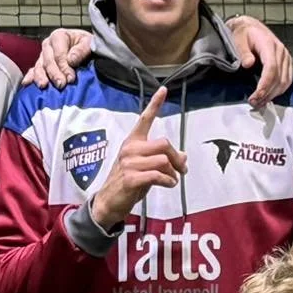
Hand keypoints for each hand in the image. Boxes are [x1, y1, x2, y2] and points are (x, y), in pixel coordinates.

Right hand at [26, 28, 94, 88]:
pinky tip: (26, 84)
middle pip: (48, 61)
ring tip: (44, 86)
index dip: (64, 66)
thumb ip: (81, 50)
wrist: (85, 49)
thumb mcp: (89, 43)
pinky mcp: (40, 65)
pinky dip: (30, 77)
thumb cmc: (87, 45)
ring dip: (41, 77)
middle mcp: (48, 45)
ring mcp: (42, 55)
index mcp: (59, 36)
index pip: (58, 53)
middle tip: (61, 85)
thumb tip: (71, 60)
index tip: (71, 78)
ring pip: (39, 67)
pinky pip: (33, 71)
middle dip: (54, 74)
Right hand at [89, 85, 187, 231]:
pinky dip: (168, 181)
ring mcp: (129, 163)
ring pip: (163, 160)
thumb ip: (162, 159)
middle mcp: (130, 149)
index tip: (163, 89)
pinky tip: (169, 184)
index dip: (155, 104)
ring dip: (174, 172)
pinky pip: (157, 175)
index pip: (144, 119)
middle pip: (164, 144)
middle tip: (182, 169)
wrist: (109, 202)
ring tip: (173, 179)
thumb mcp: (146, 168)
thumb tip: (183, 156)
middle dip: (177, 158)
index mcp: (132, 142)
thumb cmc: (128, 184)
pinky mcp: (131, 178)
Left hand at [225, 16, 292, 108]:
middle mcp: (281, 51)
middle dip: (267, 93)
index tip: (256, 96)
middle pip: (279, 78)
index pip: (271, 68)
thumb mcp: (238, 39)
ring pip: (285, 81)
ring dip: (273, 95)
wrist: (251, 27)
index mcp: (269, 44)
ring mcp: (285, 57)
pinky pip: (287, 80)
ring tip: (259, 103)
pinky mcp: (286, 63)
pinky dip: (279, 91)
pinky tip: (268, 97)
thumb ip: (243, 51)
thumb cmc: (244, 33)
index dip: (265, 84)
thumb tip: (248, 64)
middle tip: (253, 103)